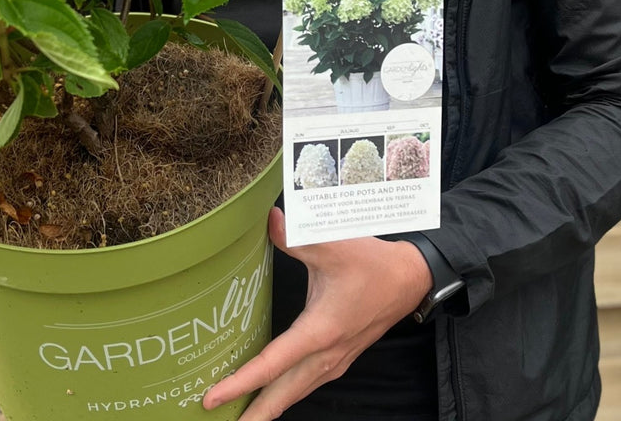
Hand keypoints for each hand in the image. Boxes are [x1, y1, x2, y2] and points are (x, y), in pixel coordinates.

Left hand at [201, 208, 431, 419]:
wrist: (410, 278)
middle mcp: (326, 354)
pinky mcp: (340, 357)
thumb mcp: (332, 245)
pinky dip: (285, 393)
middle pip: (282, 394)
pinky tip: (271, 392)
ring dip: (267, 406)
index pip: (271, 365)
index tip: (211, 398)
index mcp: (320, 331)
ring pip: (295, 392)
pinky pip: (306, 384)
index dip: (239, 383)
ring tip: (240, 415)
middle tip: (217, 420)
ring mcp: (335, 360)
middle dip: (252, 413)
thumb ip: (295, 237)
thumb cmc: (372, 264)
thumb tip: (268, 220)